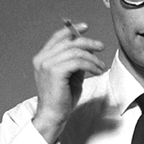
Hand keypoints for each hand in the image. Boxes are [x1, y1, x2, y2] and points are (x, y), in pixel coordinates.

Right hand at [32, 23, 105, 143]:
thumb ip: (75, 62)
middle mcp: (42, 59)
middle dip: (88, 42)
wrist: (54, 115)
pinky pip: (77, 62)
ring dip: (92, 58)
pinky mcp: (55, 72)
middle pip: (69, 42)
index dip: (72, 30)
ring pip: (75, 52)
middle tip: (101, 47)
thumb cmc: (62, 99)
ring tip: (100, 66)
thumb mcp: (71, 76)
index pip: (58, 37)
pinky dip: (90, 65)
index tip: (85, 28)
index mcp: (43, 58)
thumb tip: (88, 51)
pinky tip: (97, 71)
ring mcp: (47, 65)